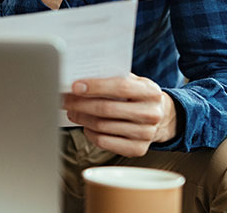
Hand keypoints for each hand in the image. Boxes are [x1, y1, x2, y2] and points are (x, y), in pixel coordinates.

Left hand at [63, 74, 177, 156]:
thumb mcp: (133, 81)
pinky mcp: (137, 149)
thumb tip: (80, 79)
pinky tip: (85, 125)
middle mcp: (151, 114)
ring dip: (81, 118)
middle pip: (107, 109)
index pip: (120, 87)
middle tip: (65, 100)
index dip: (95, 86)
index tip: (75, 86)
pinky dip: (89, 133)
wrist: (161, 116)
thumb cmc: (138, 95)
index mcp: (150, 92)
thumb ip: (112, 78)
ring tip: (71, 111)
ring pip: (102, 126)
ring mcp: (146, 134)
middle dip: (80, 104)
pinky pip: (104, 142)